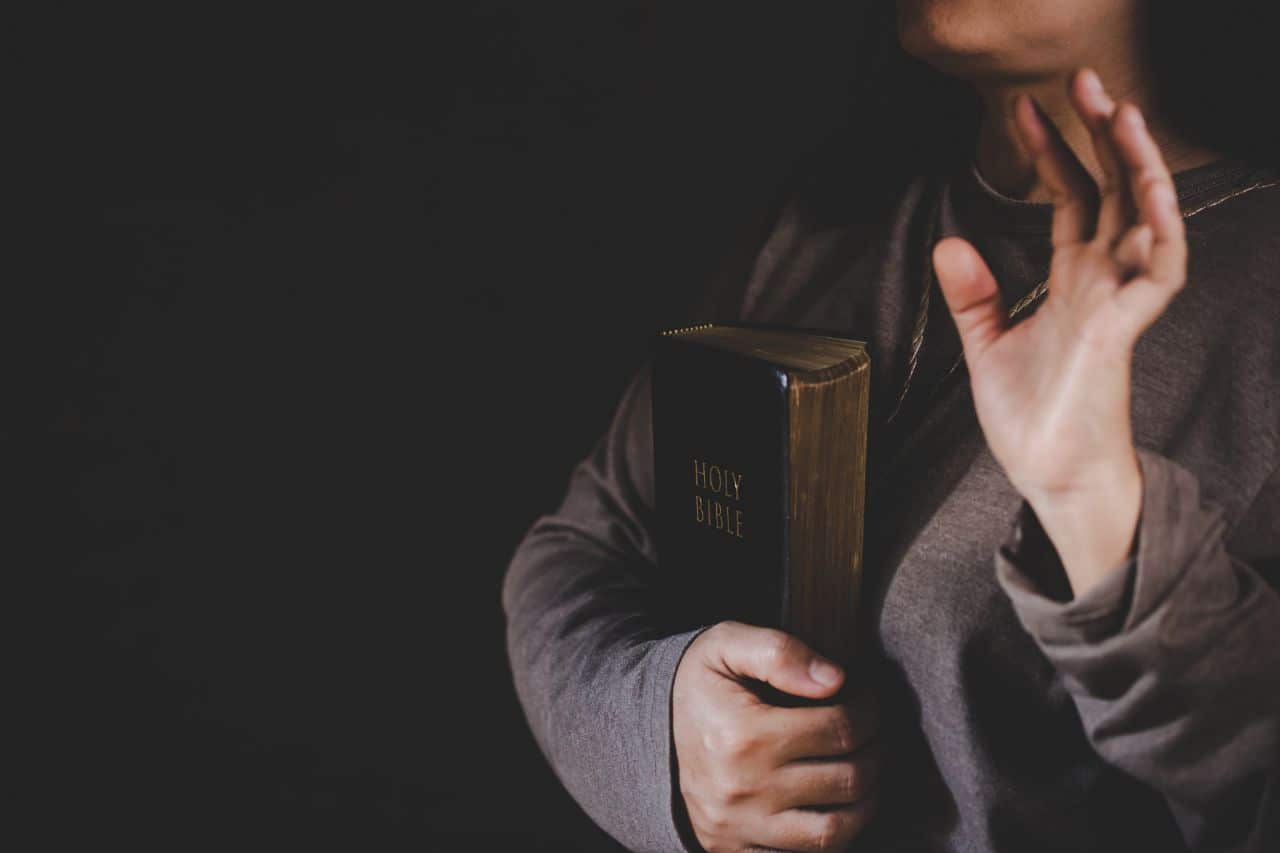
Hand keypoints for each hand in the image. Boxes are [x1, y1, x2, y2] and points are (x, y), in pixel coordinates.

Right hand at [672, 621, 880, 851]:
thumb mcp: (726, 645)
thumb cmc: (699, 684)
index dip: (870, 710)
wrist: (648, 731)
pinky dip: (833, 833)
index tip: (870, 698)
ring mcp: (738, 828)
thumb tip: (836, 679)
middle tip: (875, 732)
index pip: (840, 728)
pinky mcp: (735, 850)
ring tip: (866, 769)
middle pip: (847, 779)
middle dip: (876, 751)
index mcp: (742, 734)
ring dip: (866, 800)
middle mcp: (741, 789)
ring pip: (835, 831)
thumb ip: (779, 651)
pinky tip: (836, 801)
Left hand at [932, 67, 1182, 594]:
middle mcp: (1101, 281)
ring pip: (1143, 220)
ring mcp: (1116, 303)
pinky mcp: (1121, 332)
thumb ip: (973, 294)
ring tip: (1122, 113)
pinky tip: (1149, 191)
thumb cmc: (1029, 414)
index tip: (1022, 108)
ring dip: (1137, 165)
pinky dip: (1159, 232)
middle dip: (1100, 135)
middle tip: (1083, 81)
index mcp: (1071, 280)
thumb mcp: (986, 344)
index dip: (1051, 151)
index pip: (1070, 198)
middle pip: (1112, 191)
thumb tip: (947, 242)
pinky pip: (1158, 273)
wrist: (1047, 473)